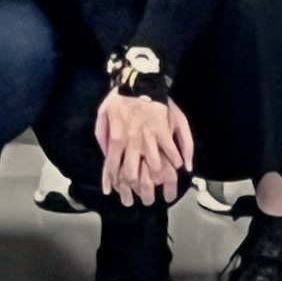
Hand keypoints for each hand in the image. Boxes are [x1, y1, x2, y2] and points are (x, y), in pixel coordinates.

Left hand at [95, 90, 195, 205]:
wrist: (137, 79)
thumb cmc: (119, 97)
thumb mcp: (102, 115)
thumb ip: (102, 137)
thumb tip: (106, 154)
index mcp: (115, 139)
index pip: (113, 168)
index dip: (116, 184)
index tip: (120, 193)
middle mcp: (131, 142)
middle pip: (132, 174)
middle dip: (136, 192)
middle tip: (142, 201)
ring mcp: (148, 137)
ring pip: (153, 167)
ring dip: (158, 181)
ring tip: (162, 189)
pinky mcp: (163, 130)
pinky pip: (170, 150)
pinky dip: (175, 161)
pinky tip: (178, 167)